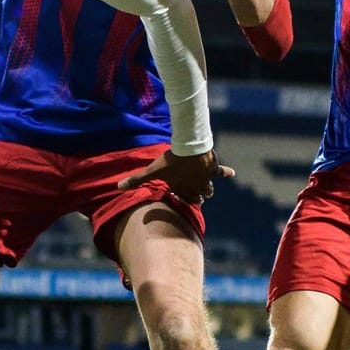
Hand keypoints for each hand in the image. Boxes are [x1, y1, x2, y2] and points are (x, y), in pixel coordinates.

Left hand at [117, 148, 233, 204]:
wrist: (189, 149)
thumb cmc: (170, 162)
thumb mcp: (152, 170)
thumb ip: (136, 179)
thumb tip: (118, 187)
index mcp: (182, 190)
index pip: (183, 200)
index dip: (182, 200)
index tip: (180, 200)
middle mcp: (195, 187)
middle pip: (197, 197)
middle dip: (196, 198)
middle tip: (196, 199)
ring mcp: (205, 179)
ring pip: (209, 189)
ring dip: (207, 190)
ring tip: (208, 190)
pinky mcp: (213, 169)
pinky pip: (221, 172)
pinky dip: (226, 172)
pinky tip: (232, 173)